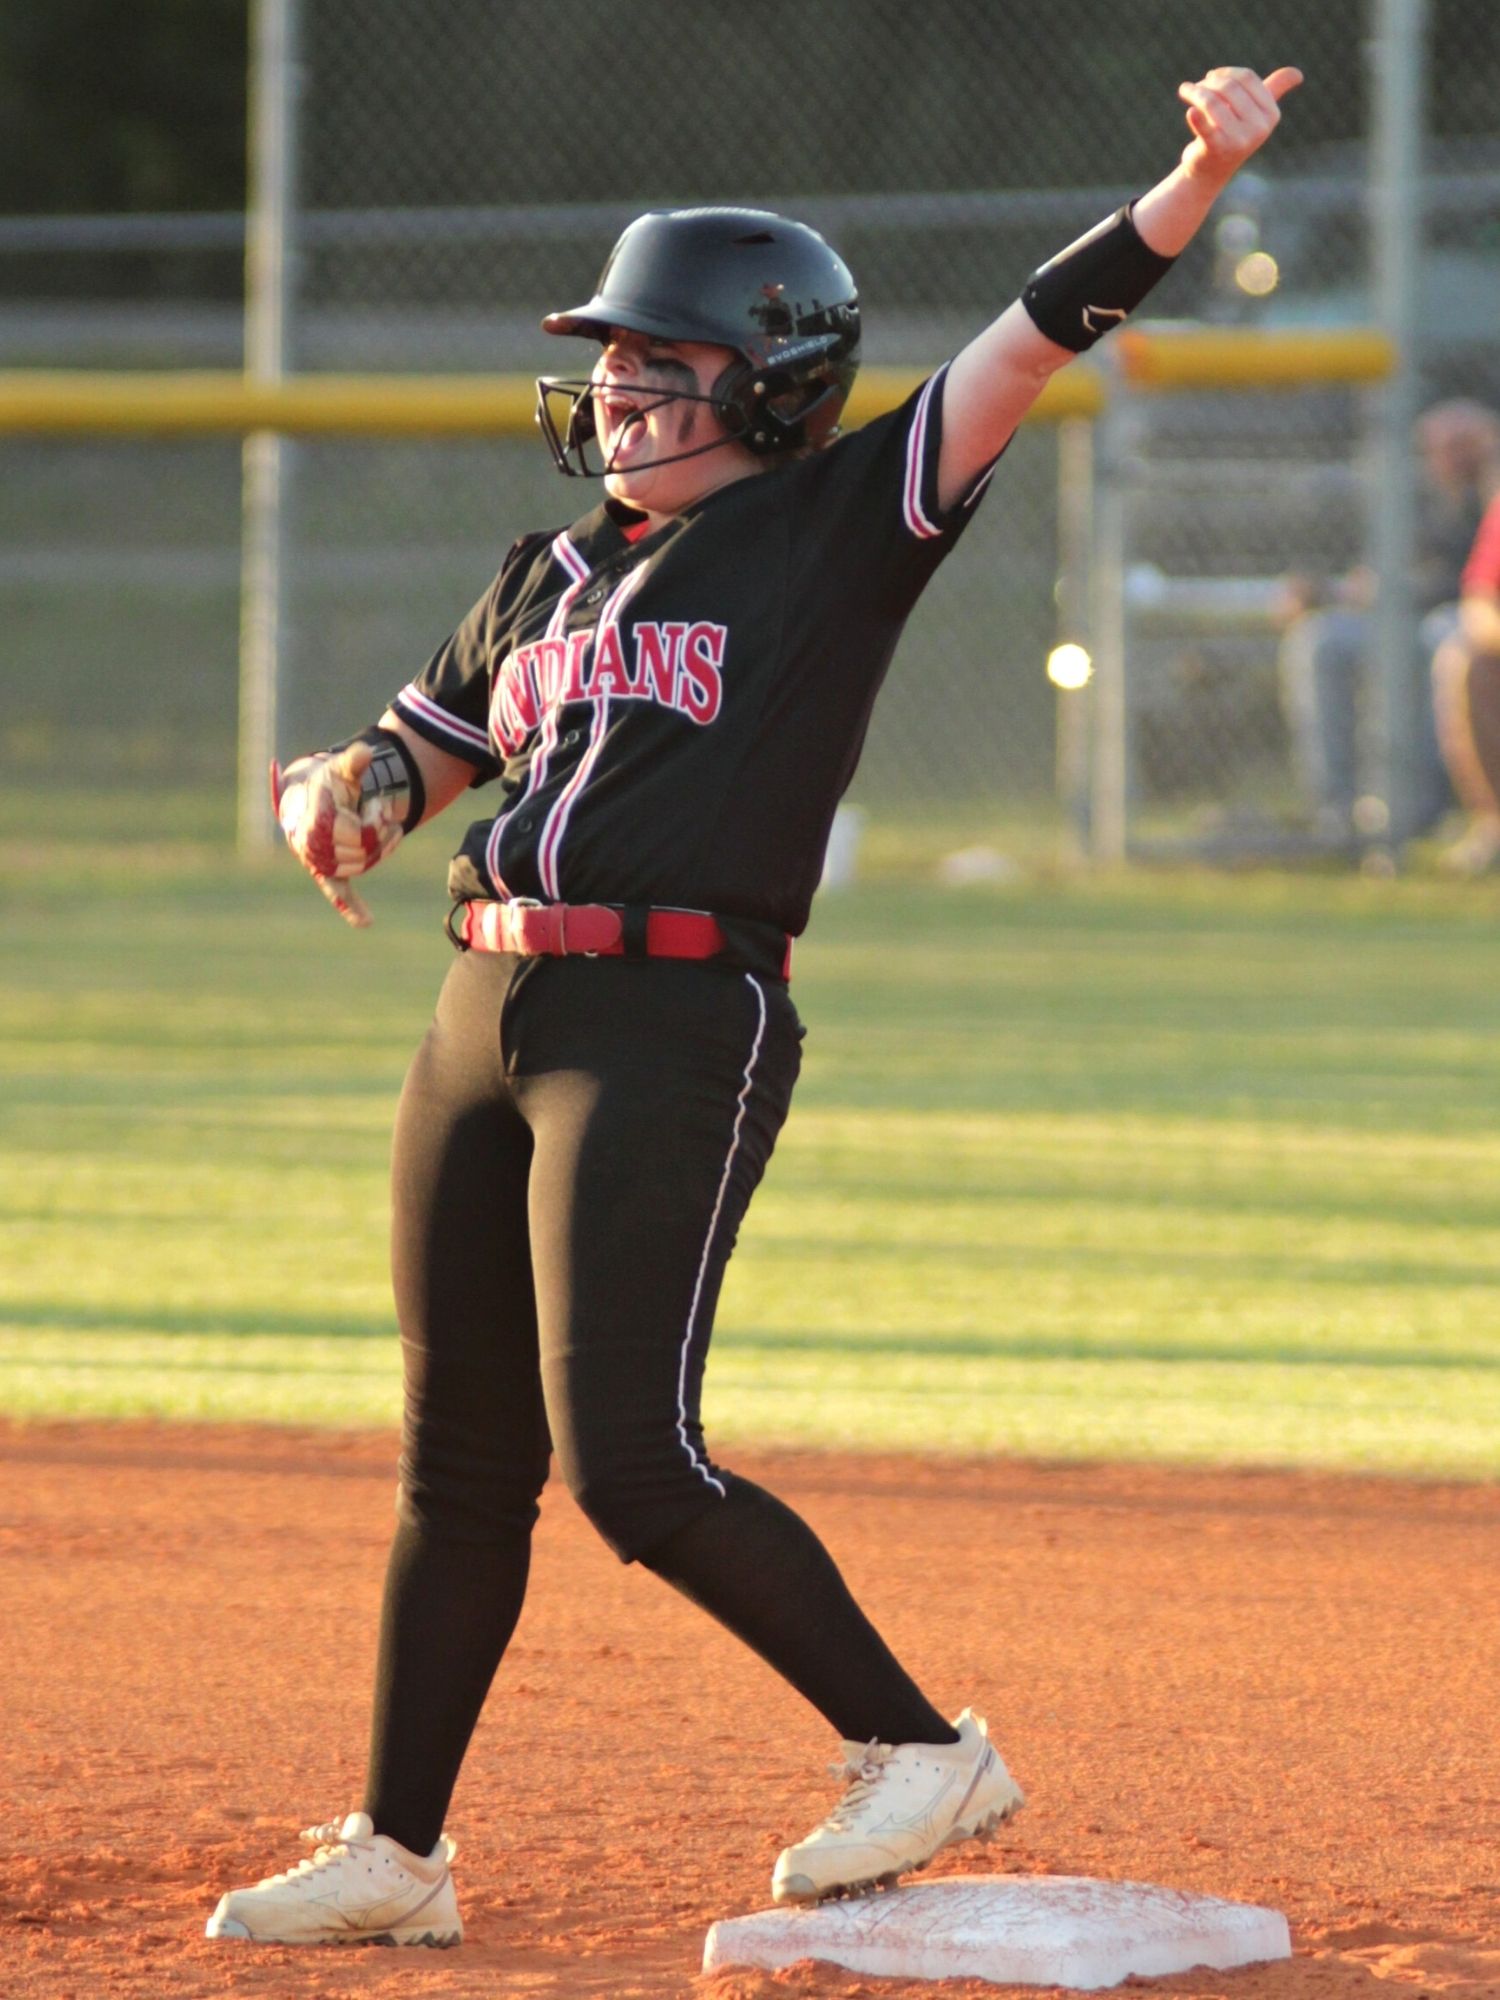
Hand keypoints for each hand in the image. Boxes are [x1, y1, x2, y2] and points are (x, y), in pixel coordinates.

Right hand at [271, 743, 390, 927]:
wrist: (306, 799)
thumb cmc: (326, 783)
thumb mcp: (339, 770)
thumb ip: (353, 762)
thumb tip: (365, 753)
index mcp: (315, 820)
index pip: (356, 833)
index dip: (376, 820)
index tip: (380, 806)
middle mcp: (312, 845)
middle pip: (363, 851)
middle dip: (382, 832)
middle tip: (385, 814)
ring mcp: (319, 861)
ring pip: (363, 865)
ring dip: (382, 849)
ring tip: (388, 829)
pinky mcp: (327, 872)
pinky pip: (337, 893)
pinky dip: (351, 908)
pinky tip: (366, 922)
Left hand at [1178, 66, 1302, 185]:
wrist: (1210, 171)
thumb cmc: (1233, 134)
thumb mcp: (1256, 112)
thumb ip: (1275, 91)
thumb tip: (1298, 74)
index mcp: (1270, 114)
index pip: (1247, 78)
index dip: (1226, 73)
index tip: (1210, 77)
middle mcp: (1259, 128)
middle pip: (1229, 88)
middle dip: (1208, 83)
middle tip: (1192, 88)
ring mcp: (1239, 141)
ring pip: (1213, 102)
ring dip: (1195, 93)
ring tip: (1185, 91)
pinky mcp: (1218, 150)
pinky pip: (1205, 128)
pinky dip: (1196, 118)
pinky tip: (1190, 112)